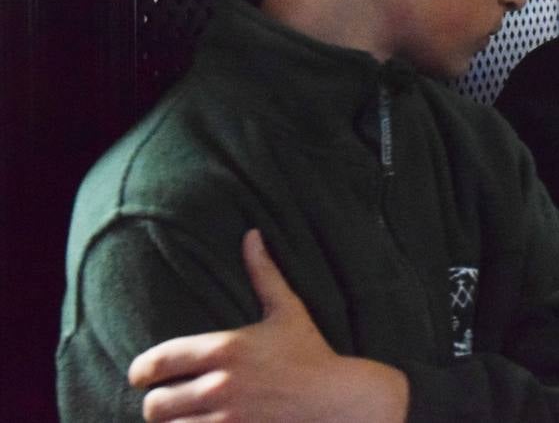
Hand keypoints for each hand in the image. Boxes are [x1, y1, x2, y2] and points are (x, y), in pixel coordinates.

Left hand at [128, 230, 410, 422]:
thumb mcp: (287, 310)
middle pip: (155, 405)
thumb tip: (251, 234)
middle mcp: (220, 385)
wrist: (337, 400)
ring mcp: (227, 419)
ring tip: (184, 417)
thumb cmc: (310, 352)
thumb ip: (263, 273)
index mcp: (225, 348)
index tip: (142, 375)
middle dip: (157, 402)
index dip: (141, 371)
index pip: (156, 363)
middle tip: (166, 399)